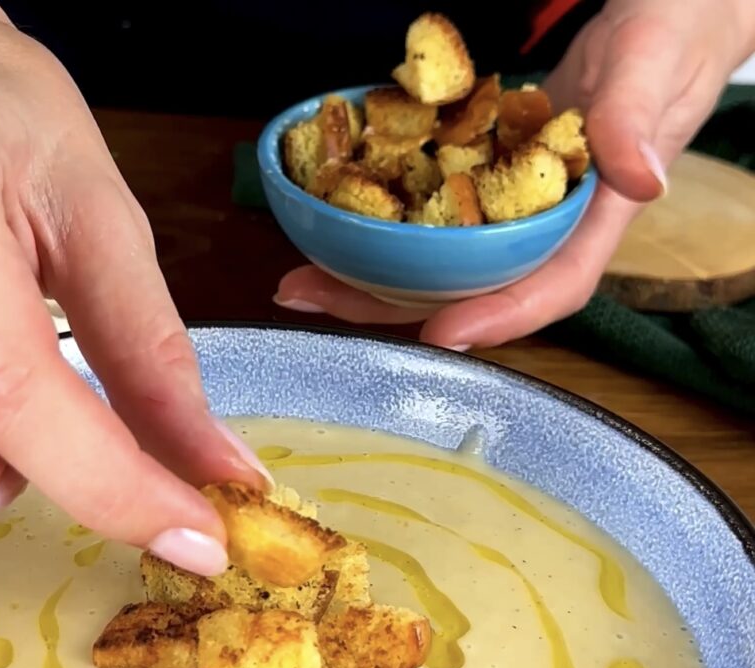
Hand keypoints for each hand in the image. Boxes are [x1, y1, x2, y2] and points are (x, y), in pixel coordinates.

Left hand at [274, 0, 754, 349]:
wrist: (662, 20)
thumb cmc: (673, 38)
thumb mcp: (657, 66)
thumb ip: (638, 119)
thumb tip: (638, 181)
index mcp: (592, 222)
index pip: (549, 288)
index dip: (498, 318)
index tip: (441, 332)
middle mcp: (542, 231)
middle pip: (467, 291)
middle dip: (390, 308)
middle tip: (314, 299)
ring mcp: (506, 212)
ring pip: (435, 263)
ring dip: (364, 278)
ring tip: (298, 279)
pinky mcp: (480, 185)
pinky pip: (426, 220)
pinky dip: (378, 228)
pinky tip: (326, 226)